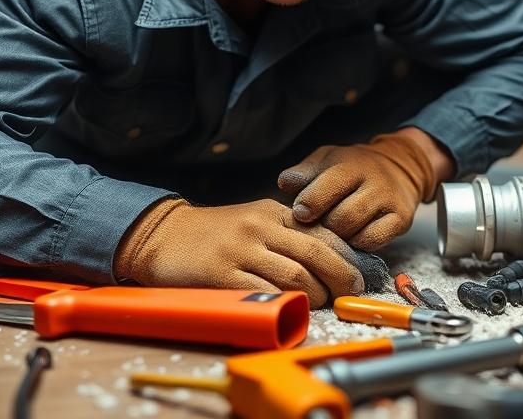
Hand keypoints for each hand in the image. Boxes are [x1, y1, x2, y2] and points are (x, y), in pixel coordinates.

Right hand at [113, 198, 364, 308]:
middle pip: (315, 252)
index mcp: (273, 212)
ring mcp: (241, 249)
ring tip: (320, 303)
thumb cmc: (214, 233)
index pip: (321, 231)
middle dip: (341, 276)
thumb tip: (328, 257)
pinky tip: (291, 309)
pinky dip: (283, 303)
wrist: (163, 234)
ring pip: (294, 274)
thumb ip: (286, 233)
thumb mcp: (254, 219)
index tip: (359, 275)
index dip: (346, 256)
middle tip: (351, 294)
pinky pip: (263, 292)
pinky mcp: (222, 273)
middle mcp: (261, 227)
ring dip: (316, 294)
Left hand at [277, 132, 437, 249]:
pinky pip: (373, 241)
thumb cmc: (352, 167)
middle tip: (314, 226)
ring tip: (330, 231)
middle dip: (322, 226)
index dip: (308, 204)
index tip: (299, 214)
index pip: (327, 188)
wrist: (399, 167)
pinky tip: (351, 237)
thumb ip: (305, 171)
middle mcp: (374, 181)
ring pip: (355, 230)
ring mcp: (389, 201)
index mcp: (351, 164)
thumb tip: (284, 183)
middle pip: (340, 217)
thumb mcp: (327, 159)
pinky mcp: (401, 219)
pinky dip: (357, 244)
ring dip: (337, 237)